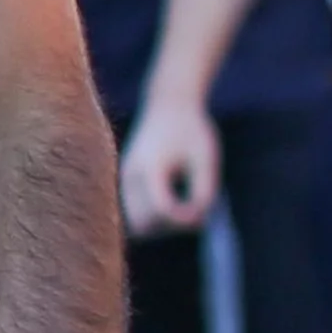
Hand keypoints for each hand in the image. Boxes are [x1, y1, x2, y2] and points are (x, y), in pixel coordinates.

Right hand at [118, 95, 218, 236]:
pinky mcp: (127, 182)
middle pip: (142, 225)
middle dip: (171, 227)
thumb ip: (204, 191)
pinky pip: (136, 214)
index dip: (185, 219)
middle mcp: (130, 177)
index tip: (204, 209)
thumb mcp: (206, 159)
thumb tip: (195, 220)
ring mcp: (125, 180)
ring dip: (162, 226)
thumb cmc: (192, 130)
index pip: (161, 210)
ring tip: (187, 207)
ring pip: (136, 224)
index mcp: (150, 168)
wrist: (168, 105)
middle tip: (195, 211)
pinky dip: (156, 218)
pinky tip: (176, 201)